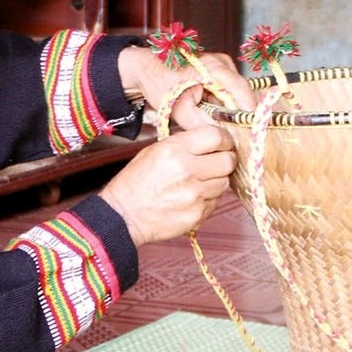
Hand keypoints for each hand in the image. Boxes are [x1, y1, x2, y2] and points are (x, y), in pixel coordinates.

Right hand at [99, 125, 236, 245]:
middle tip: (217, 162)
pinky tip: (191, 197)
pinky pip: (215, 201)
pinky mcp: (197, 214)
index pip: (216, 136)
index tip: (223, 143)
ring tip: (198, 182)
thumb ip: (184, 143)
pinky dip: (208, 198)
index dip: (224, 140)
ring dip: (216, 180)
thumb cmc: (136, 183)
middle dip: (225, 160)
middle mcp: (187, 170)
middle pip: (228, 160)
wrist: (124, 215)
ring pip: (224, 182)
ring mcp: (194, 195)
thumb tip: (210, 140)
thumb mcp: (154, 151)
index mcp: (175, 150)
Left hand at [118, 45, 254, 128]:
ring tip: (226, 129)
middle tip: (239, 137)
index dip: (248, 111)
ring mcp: (223, 67)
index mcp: (212, 66)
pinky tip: (218, 119)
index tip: (251, 131)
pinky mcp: (221, 73)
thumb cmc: (159, 82)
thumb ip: (197, 122)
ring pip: (237, 95)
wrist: (147, 68)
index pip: (240, 89)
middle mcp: (222, 63)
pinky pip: (230, 94)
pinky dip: (226, 107)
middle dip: (240, 115)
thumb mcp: (176, 107)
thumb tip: (218, 136)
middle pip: (242, 93)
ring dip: (232, 113)